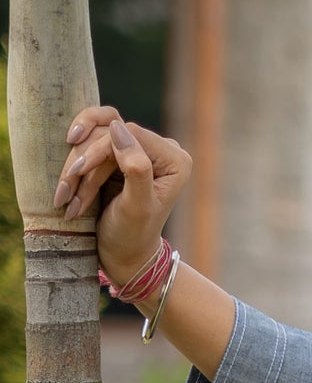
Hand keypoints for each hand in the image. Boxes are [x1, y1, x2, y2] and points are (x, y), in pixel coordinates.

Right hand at [54, 105, 191, 285]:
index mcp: (174, 160)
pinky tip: (66, 185)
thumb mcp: (136, 206)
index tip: (77, 173)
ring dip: (75, 168)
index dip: (98, 150)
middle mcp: (160, 150)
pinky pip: (89, 142)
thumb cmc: (133, 235)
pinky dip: (75, 164)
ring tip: (65, 198)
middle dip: (84, 165)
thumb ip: (136, 168)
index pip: (130, 134)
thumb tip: (119, 128)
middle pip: (109, 134)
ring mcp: (138, 150)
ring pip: (94, 137)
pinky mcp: (118, 155)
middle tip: (66, 196)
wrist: (123, 253)